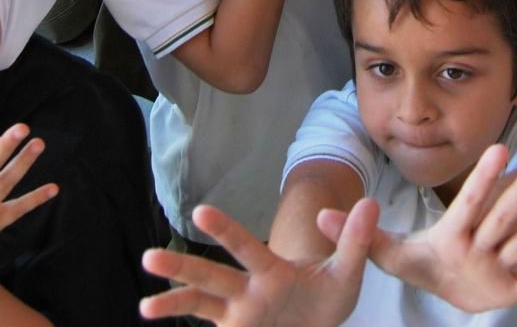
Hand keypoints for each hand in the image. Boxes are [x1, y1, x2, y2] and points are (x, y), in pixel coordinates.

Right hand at [140, 200, 378, 326]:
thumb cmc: (329, 298)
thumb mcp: (348, 272)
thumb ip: (355, 240)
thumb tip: (370, 203)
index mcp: (271, 270)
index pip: (245, 248)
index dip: (225, 231)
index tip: (200, 212)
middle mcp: (246, 291)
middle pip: (209, 276)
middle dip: (181, 266)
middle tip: (149, 257)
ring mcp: (237, 315)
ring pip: (199, 305)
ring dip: (173, 302)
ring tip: (146, 304)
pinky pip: (208, 326)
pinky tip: (159, 317)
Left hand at [327, 144, 516, 312]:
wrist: (452, 287)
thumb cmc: (427, 262)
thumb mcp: (393, 254)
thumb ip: (363, 237)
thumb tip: (319, 218)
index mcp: (455, 231)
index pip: (469, 201)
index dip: (483, 178)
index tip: (499, 148)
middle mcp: (482, 241)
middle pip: (500, 219)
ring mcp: (500, 264)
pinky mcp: (512, 288)